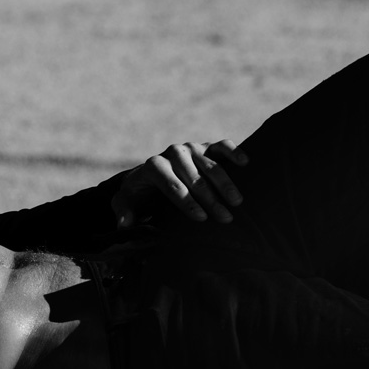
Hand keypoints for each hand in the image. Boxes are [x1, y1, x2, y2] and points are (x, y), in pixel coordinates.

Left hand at [111, 140, 248, 226]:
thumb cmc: (140, 195)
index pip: (172, 186)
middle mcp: (172, 153)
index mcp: (153, 166)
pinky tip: (244, 162)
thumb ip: (124, 211)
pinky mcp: (206, 146)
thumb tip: (125, 223)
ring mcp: (191, 148)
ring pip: (210, 164)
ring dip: (225, 183)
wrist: (151, 177)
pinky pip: (221, 145)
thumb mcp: (126, 203)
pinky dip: (233, 151)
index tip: (201, 219)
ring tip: (237, 202)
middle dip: (210, 199)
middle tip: (225, 218)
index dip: (187, 202)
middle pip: (194, 178)